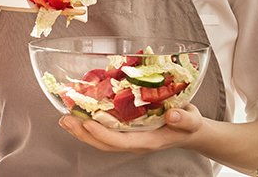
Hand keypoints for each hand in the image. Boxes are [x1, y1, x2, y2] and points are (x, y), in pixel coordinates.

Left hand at [58, 104, 203, 155]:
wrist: (190, 129)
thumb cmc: (189, 123)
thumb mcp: (192, 120)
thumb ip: (185, 118)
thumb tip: (173, 115)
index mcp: (148, 141)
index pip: (120, 142)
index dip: (103, 135)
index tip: (87, 124)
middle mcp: (134, 141)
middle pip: (104, 143)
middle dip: (83, 134)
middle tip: (65, 120)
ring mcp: (129, 136)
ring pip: (101, 138)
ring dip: (82, 130)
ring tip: (65, 118)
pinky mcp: (126, 129)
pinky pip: (105, 130)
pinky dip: (90, 123)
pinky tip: (79, 113)